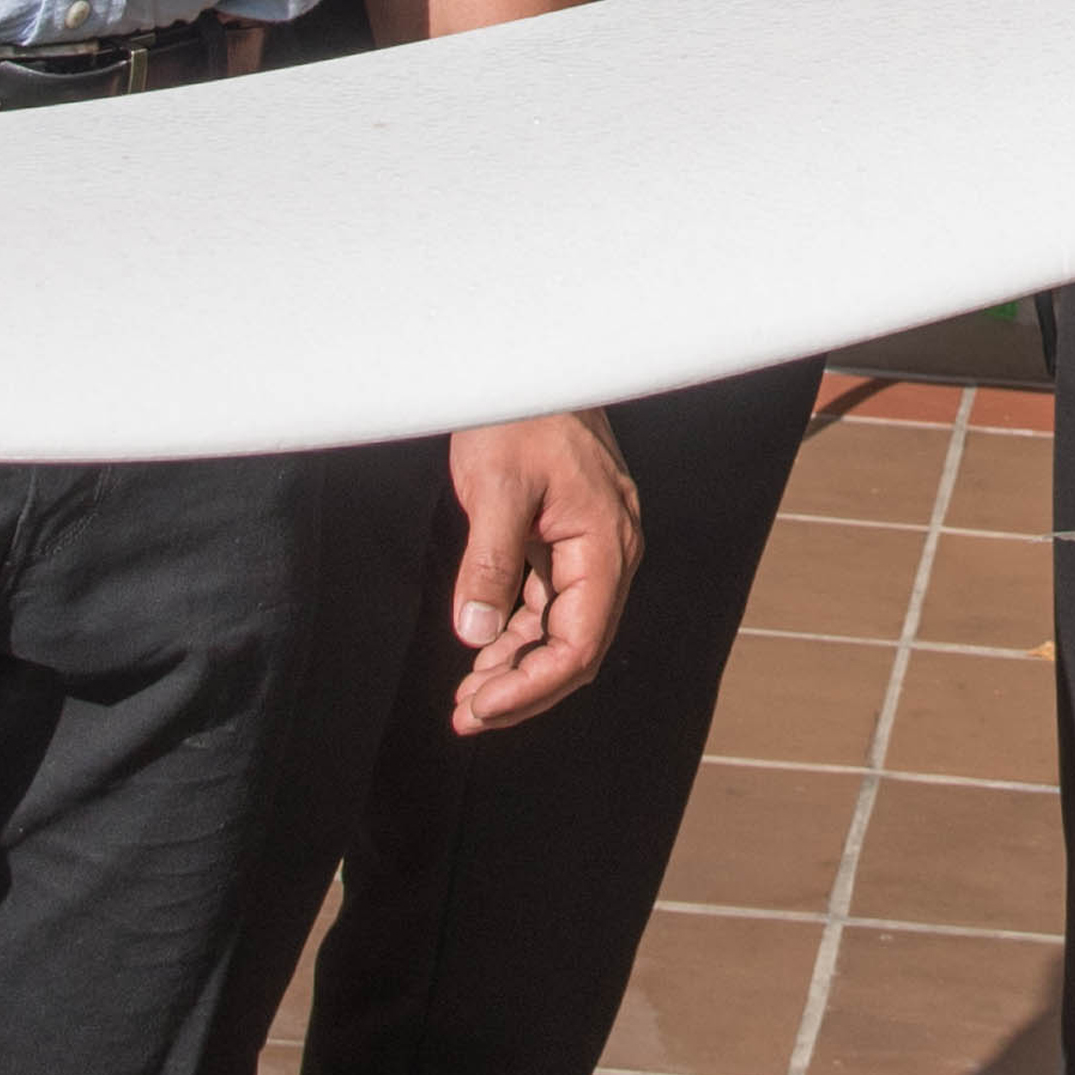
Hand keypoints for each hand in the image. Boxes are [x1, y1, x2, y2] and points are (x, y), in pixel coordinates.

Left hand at [445, 410, 639, 731]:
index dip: (530, 688)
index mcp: (605, 543)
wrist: (527, 357)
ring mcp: (590, 545)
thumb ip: (489, 563)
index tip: (479, 710)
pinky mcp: (567, 537)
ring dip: (516, 667)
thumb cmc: (518, 412)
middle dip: (522, 689)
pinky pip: (549, 602)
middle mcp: (609, 550)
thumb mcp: (496, 487)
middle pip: (575, 647)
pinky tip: (482, 649)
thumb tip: (475, 634)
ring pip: (561, 629)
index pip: (578, 645)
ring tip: (466, 696)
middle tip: (465, 717)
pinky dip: (516, 632)